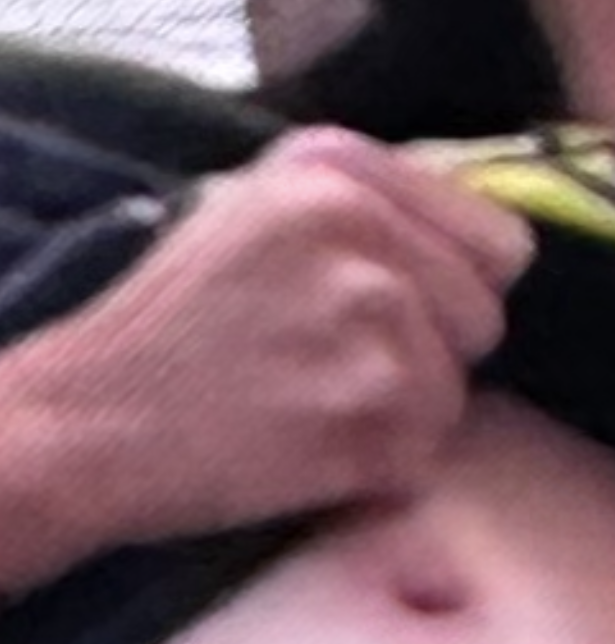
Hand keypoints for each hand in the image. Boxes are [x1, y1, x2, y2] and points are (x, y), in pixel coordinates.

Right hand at [24, 124, 534, 572]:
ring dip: (400, 415)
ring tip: (314, 406)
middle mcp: (364, 239)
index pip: (495, 237)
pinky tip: (308, 450)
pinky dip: (376, 469)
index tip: (418, 304)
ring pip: (453, 391)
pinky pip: (422, 454)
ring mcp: (371, 332)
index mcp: (338, 175)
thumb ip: (366, 202)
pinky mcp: (367, 422)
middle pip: (482, 317)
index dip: (463, 280)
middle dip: (431, 349)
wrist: (91, 421)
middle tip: (343, 364)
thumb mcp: (254, 206)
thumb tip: (479, 236)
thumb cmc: (172, 317)